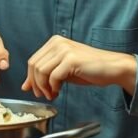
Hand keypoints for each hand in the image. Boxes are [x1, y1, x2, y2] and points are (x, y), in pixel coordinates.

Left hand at [21, 35, 136, 99]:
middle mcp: (58, 43)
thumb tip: (26, 85)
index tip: (36, 90)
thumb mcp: (63, 71)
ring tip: (52, 95)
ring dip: (44, 87)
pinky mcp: (71, 60)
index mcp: (54, 42)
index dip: (31, 78)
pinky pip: (52, 76)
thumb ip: (45, 75)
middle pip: (34, 65)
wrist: (112, 68)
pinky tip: (58, 92)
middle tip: (43, 95)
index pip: (33, 61)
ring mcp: (64, 50)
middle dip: (35, 84)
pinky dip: (52, 87)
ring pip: (41, 71)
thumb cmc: (89, 69)